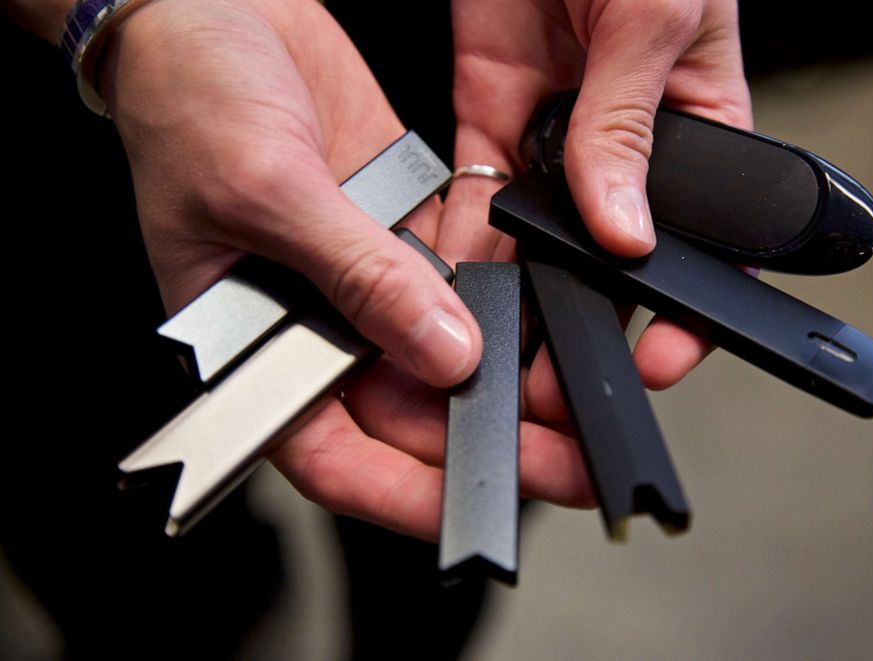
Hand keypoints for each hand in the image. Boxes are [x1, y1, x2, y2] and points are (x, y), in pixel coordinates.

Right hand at [100, 0, 592, 538]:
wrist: (211, 12)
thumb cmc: (188, 97)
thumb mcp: (266, 188)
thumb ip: (358, 275)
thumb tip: (441, 352)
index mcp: (253, 345)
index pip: (330, 452)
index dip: (404, 492)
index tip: (476, 506)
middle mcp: (314, 327)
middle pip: (406, 415)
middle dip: (485, 443)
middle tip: (561, 461)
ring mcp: (362, 282)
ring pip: (442, 357)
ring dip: (505, 383)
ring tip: (571, 403)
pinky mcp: (399, 233)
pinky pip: (460, 286)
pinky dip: (502, 309)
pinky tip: (548, 324)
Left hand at [445, 0, 752, 419]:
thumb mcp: (656, 17)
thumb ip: (632, 127)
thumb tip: (625, 226)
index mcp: (698, 121)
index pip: (703, 238)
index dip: (687, 307)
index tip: (658, 355)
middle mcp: (627, 140)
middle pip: (611, 253)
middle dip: (589, 314)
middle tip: (562, 369)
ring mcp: (557, 131)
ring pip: (542, 235)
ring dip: (523, 288)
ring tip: (503, 342)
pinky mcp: (493, 109)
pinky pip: (480, 190)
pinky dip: (468, 238)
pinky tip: (459, 278)